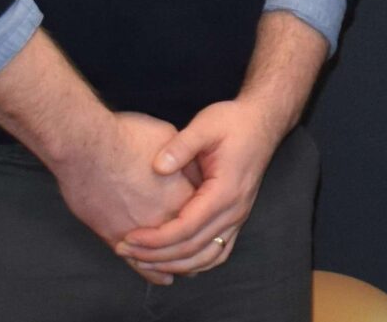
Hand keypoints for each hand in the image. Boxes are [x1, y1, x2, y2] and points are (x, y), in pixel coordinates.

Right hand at [51, 112, 198, 284]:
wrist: (86, 146)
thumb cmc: (127, 137)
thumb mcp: (171, 139)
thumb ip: (187, 161)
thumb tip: (198, 172)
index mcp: (183, 194)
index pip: (205, 214)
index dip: (210, 215)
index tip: (214, 217)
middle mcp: (164, 218)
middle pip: (189, 239)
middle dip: (198, 245)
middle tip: (206, 249)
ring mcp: (138, 230)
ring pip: (165, 257)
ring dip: (176, 261)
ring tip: (187, 267)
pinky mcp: (112, 236)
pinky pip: (137, 263)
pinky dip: (150, 270)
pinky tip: (161, 276)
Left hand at [115, 98, 288, 276]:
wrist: (262, 121)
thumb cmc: (233, 122)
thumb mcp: (206, 124)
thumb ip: (181, 145)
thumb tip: (157, 167)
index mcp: (226, 191)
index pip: (187, 228)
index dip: (156, 239)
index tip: (128, 238)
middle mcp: (235, 210)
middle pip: (193, 249)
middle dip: (155, 256)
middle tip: (123, 250)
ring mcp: (238, 217)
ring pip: (206, 257)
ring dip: (173, 265)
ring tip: (143, 261)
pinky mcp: (236, 218)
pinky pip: (217, 253)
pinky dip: (195, 263)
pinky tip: (173, 261)